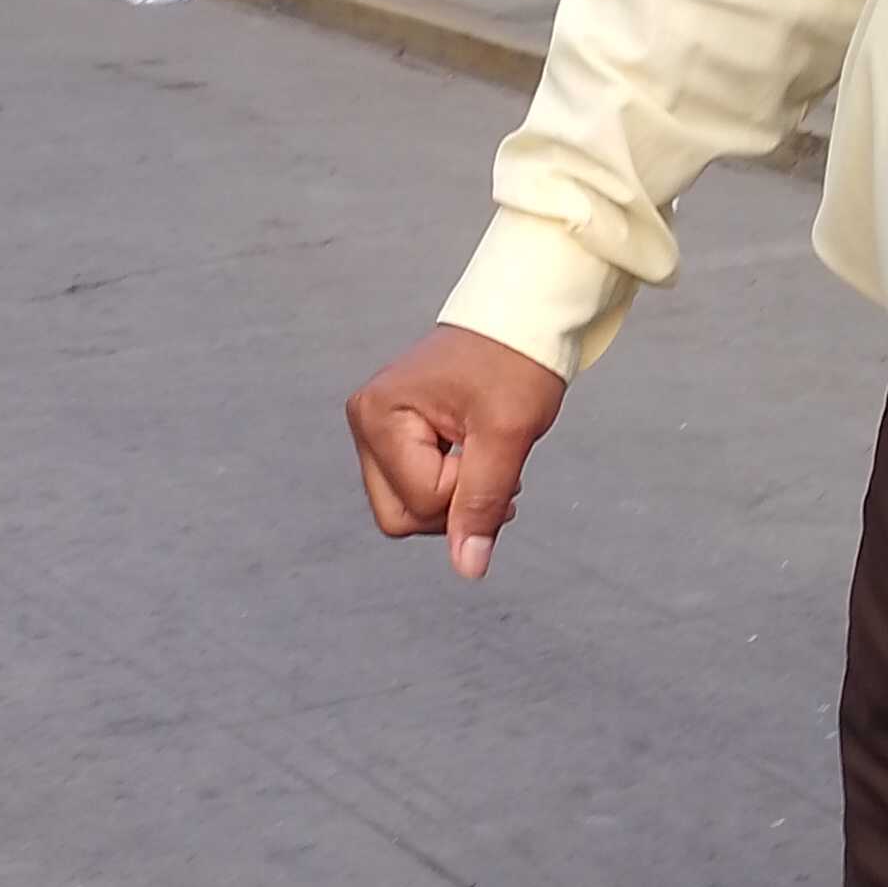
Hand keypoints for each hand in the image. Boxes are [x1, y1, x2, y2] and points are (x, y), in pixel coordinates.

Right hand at [346, 326, 564, 580]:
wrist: (522, 318)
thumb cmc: (516, 361)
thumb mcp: (507, 434)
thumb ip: (482, 502)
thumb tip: (467, 567)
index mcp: (381, 415)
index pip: (420, 502)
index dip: (469, 490)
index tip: (496, 446)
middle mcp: (366, 421)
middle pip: (400, 516)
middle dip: (454, 506)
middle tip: (496, 468)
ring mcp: (376, 429)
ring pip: (407, 508)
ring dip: (455, 496)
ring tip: (486, 455)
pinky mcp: (393, 433)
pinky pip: (414, 487)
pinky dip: (450, 485)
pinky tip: (474, 454)